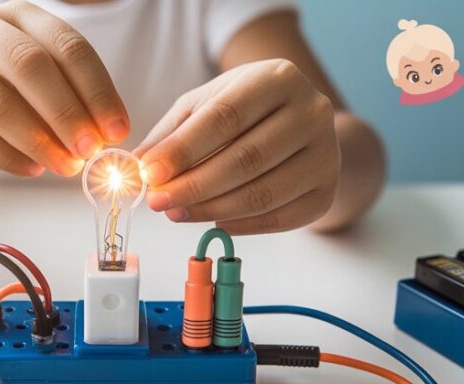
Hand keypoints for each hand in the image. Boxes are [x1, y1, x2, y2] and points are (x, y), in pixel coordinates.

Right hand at [0, 0, 128, 177]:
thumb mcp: (38, 89)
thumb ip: (71, 102)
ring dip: (38, 141)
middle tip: (90, 150)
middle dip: (66, 111)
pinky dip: (7, 157)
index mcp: (14, 14)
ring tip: (64, 167)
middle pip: (28, 64)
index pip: (65, 43)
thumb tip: (106, 136)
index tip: (116, 130)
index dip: (96, 88)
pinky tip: (31, 169)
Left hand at [134, 59, 340, 234]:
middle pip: (246, 159)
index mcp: (278, 78)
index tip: (149, 173)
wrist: (301, 124)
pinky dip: (241, 225)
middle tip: (157, 201)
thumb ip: (170, 134)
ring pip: (262, 193)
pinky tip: (213, 221)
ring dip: (211, 210)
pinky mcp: (327, 191)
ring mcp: (327, 153)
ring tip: (176, 212)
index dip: (184, 149)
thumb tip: (136, 166)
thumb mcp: (205, 106)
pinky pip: (280, 218)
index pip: (226, 117)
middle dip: (193, 186)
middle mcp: (312, 112)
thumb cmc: (245, 111)